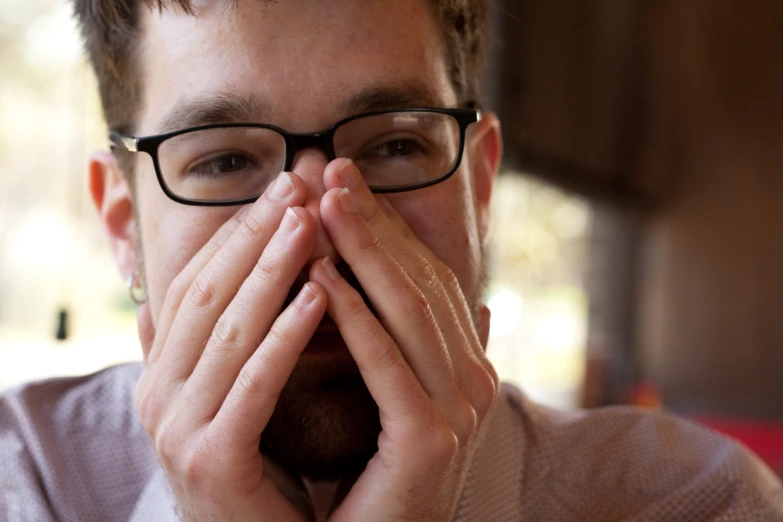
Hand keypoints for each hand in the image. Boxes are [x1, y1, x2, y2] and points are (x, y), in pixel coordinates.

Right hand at [134, 172, 324, 521]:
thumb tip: (204, 287)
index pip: (199, 282)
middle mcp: (160, 393)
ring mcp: (179, 429)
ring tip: (310, 223)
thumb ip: (226, 342)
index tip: (284, 187)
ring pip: (229, 330)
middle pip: (209, 294)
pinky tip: (319, 296)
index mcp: (165, 371)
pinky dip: (284, 337)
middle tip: (298, 184)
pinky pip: (254, 385)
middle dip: (255, 235)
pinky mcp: (212, 459)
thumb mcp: (236, 393)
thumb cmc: (261, 468)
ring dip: (271, 270)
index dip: (239, 231)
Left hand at [310, 159, 498, 520]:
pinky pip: (386, 366)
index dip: (386, 224)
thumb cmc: (376, 473)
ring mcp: (458, 410)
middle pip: (419, 281)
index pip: (426, 276)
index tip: (343, 180)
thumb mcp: (400, 394)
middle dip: (374, 222)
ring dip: (364, 253)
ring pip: (407, 311)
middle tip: (331, 169)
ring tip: (322, 205)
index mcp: (465, 363)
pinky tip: (318, 278)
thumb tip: (472, 302)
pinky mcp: (429, 440)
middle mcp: (472, 379)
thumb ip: (422, 345)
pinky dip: (354, 318)